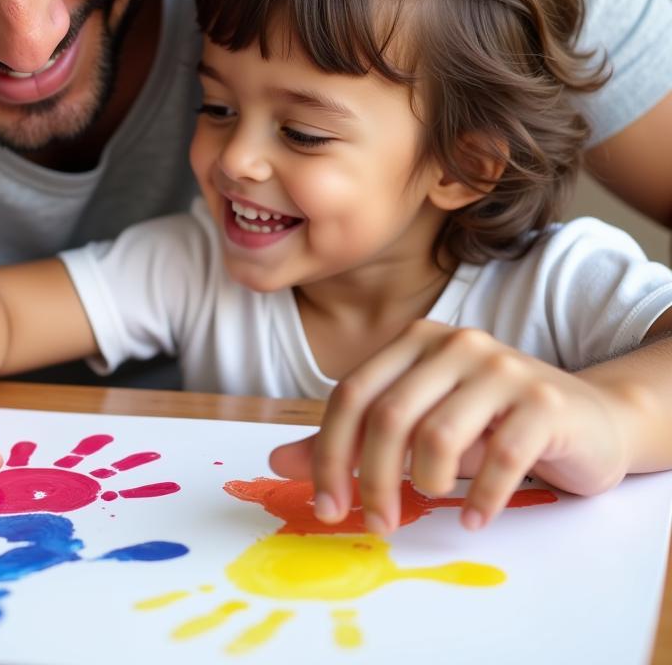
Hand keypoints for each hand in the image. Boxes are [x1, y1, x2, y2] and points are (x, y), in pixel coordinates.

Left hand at [268, 318, 632, 533]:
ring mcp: (502, 367)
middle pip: (387, 416)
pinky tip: (473, 516)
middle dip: (372, 481)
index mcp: (413, 340)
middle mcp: (453, 342)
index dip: (329, 454)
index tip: (327, 507)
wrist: (586, 417)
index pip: (351, 395)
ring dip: (425, 485)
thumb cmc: (489, 423)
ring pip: (437, 435)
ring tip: (431, 503)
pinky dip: (480, 497)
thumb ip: (351, 440)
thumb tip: (278, 462)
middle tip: (376, 524)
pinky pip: (500, 457)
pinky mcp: (542, 402)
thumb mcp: (416, 424)